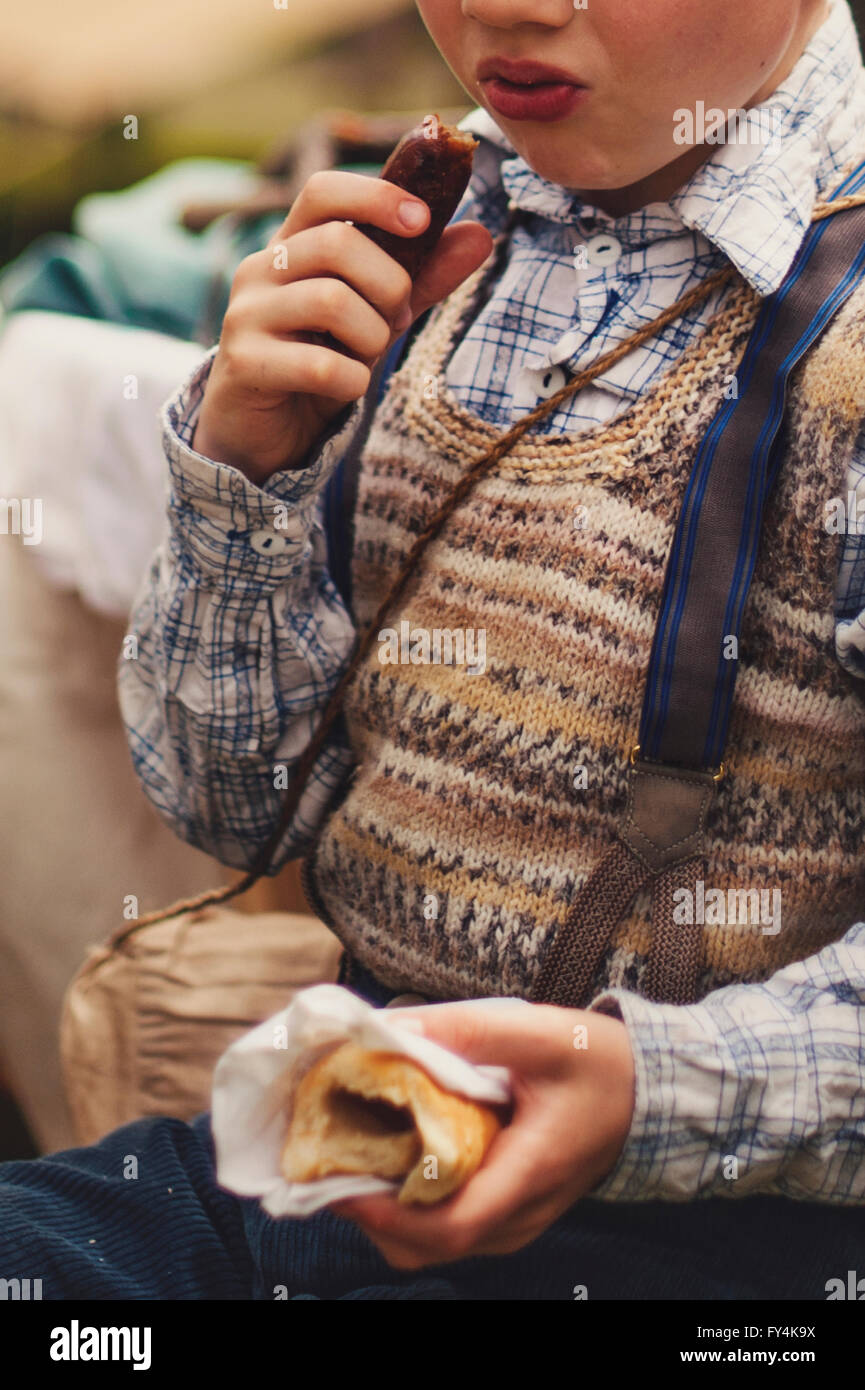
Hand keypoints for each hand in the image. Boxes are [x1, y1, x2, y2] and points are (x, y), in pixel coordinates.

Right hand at [192, 169, 492, 481]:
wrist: (266, 432)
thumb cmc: (320, 361)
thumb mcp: (376, 316)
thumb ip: (421, 278)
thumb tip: (480, 235)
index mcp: (289, 245)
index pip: (323, 191)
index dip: (376, 197)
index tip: (422, 221)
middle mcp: (259, 270)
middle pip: (336, 244)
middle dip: (388, 285)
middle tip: (396, 320)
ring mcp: (246, 315)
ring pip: (331, 302)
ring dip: (372, 337)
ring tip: (365, 357)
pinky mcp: (244, 364)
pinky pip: (322, 365)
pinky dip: (352, 380)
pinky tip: (346, 387)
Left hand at [330, 1000, 634, 1268]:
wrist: (655, 1090)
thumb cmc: (604, 1062)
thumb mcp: (542, 1034)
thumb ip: (468, 1030)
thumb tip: (392, 1029)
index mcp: (528, 1174)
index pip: (447, 1226)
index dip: (381, 1215)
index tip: (332, 1180)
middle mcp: (522, 1211)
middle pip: (428, 1246)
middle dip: (368, 1213)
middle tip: (327, 1158)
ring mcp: (519, 1217)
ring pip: (436, 1241)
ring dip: (386, 1211)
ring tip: (351, 1152)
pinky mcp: (513, 1206)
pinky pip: (452, 1223)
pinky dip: (412, 1203)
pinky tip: (393, 1153)